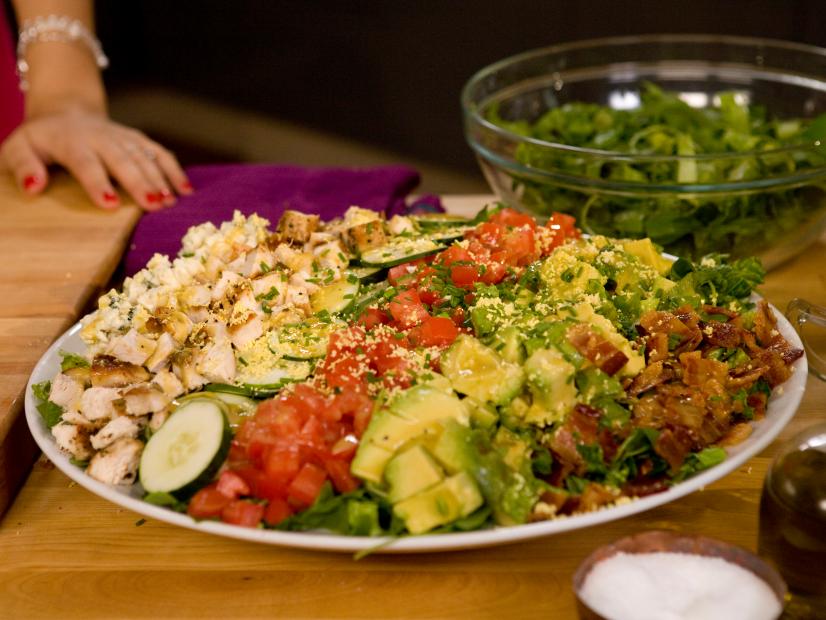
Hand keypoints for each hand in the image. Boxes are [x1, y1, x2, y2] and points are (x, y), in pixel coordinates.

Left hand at [0, 108, 191, 209]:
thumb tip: (33, 187)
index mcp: (71, 141)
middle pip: (123, 160)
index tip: (110, 204)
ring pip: (145, 157)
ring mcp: (124, 137)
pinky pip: (159, 153)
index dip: (98, 182)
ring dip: (161, 179)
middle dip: (140, 182)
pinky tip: (186, 190)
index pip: (85, 161)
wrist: (66, 112)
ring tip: (172, 202)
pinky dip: (174, 170)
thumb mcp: (18, 147)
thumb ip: (23, 165)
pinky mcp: (138, 140)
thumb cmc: (41, 140)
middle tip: (155, 205)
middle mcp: (102, 138)